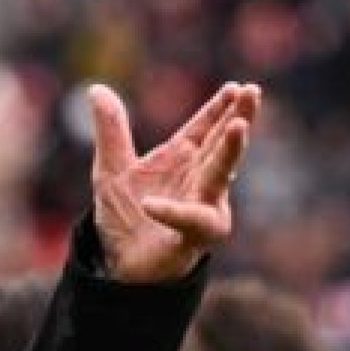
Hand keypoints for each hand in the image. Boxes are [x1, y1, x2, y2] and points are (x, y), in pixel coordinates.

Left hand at [89, 80, 259, 283]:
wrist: (119, 263)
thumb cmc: (125, 216)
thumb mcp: (110, 169)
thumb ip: (110, 131)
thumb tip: (97, 88)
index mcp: (182, 159)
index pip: (204, 128)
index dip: (218, 108)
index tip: (235, 87)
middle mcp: (199, 179)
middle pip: (221, 144)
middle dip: (239, 118)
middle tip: (252, 94)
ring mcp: (202, 206)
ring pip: (220, 176)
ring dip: (229, 152)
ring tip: (237, 128)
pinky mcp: (194, 236)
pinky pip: (188, 221)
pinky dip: (173, 212)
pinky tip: (153, 205)